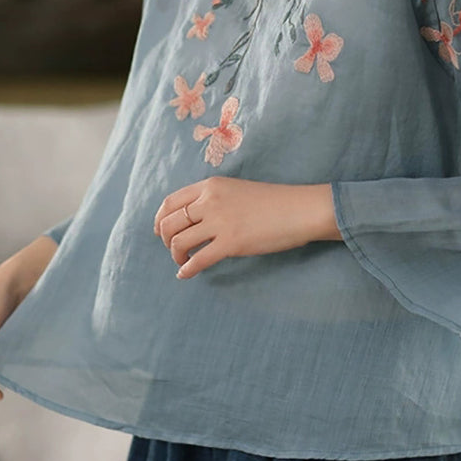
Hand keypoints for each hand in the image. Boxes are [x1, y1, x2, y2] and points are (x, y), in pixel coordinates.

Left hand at [153, 176, 341, 278]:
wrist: (300, 210)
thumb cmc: (274, 202)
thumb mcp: (237, 190)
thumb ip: (215, 200)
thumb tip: (196, 219)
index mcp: (211, 186)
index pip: (171, 202)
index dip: (160, 219)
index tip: (160, 231)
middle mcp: (210, 201)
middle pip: (170, 222)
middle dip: (166, 239)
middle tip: (173, 249)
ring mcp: (220, 222)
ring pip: (179, 241)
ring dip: (175, 255)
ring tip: (182, 261)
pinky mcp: (231, 243)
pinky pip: (198, 260)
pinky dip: (187, 269)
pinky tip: (186, 274)